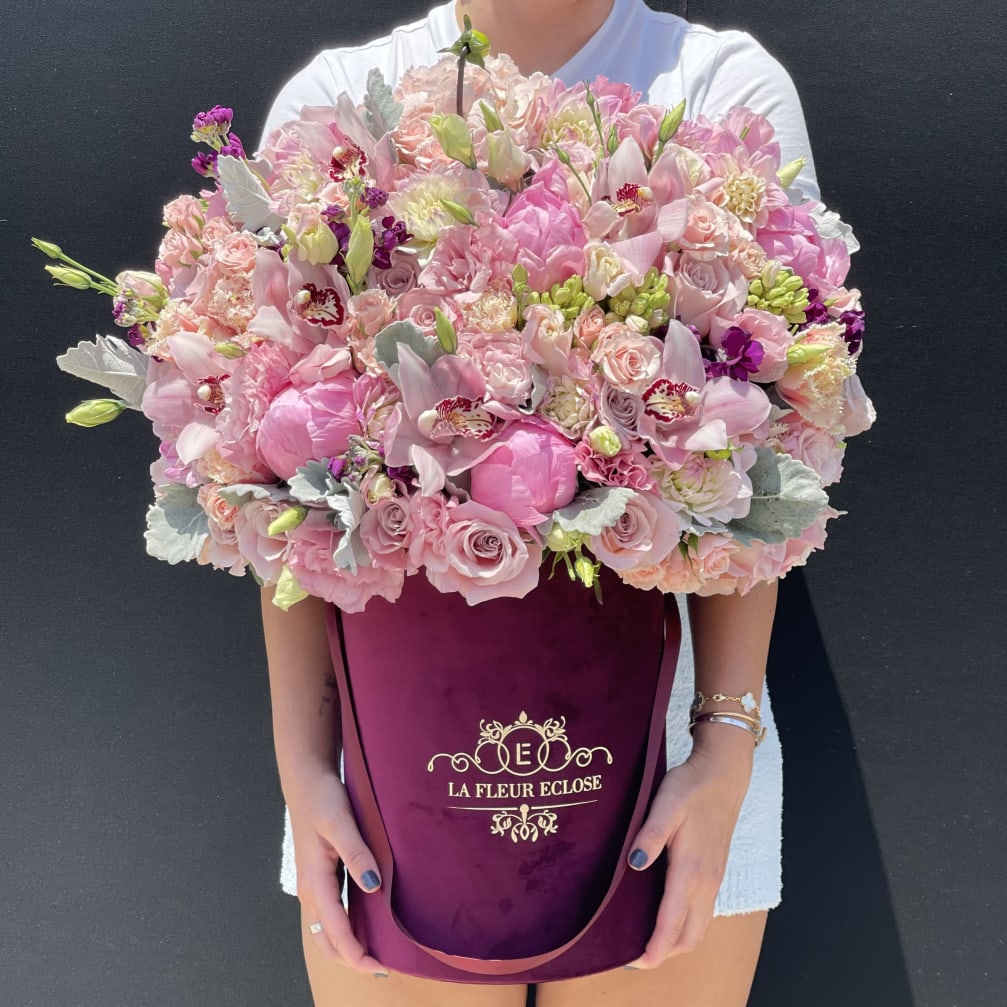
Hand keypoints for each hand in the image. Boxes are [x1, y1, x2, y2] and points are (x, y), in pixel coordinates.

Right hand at [286, 762, 386, 975]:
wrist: (307, 779)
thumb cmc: (322, 798)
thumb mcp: (340, 822)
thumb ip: (356, 853)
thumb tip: (373, 886)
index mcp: (314, 880)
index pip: (335, 929)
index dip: (356, 952)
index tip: (378, 967)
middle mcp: (310, 888)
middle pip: (327, 938)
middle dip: (351, 957)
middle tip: (382, 966)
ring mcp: (313, 883)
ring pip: (328, 928)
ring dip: (348, 944)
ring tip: (377, 950)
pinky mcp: (319, 875)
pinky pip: (331, 912)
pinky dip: (345, 926)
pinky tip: (366, 922)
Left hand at [624, 726, 754, 965]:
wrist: (723, 776)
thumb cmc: (691, 788)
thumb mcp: (665, 804)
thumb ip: (650, 835)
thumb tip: (634, 864)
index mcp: (691, 870)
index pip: (672, 922)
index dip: (655, 948)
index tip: (635, 962)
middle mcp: (706, 882)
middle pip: (688, 936)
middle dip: (664, 952)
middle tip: (634, 956)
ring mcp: (714, 880)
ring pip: (698, 928)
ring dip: (677, 943)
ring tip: (648, 942)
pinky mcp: (715, 874)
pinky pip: (703, 914)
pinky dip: (687, 927)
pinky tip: (669, 918)